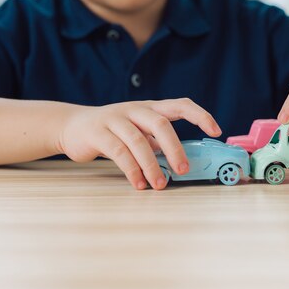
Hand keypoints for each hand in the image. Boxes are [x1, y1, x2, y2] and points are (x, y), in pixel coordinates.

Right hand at [58, 98, 220, 190]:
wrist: (72, 126)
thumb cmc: (112, 131)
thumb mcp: (137, 131)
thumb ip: (156, 141)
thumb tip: (181, 161)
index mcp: (149, 108)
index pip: (180, 104)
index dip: (200, 115)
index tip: (216, 130)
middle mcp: (134, 109)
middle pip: (160, 123)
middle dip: (175, 147)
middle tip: (183, 169)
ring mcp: (114, 119)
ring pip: (138, 140)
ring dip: (151, 165)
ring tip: (159, 184)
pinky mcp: (97, 132)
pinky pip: (118, 152)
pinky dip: (131, 170)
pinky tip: (138, 183)